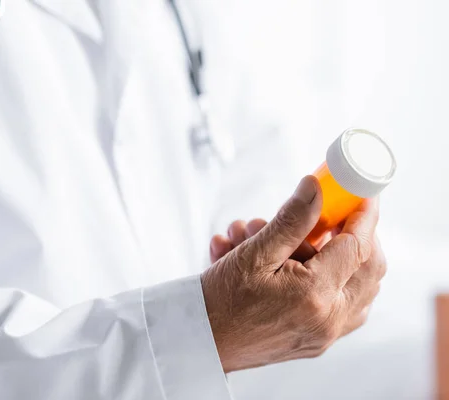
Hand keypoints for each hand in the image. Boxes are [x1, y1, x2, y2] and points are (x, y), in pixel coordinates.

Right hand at [201, 176, 385, 371]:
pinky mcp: (316, 341)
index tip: (362, 193)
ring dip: (340, 259)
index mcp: (314, 295)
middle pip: (369, 270)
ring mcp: (324, 335)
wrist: (200, 343)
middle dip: (355, 236)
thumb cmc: (220, 301)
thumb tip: (315, 188)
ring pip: (360, 290)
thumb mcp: (253, 253)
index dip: (363, 215)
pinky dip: (332, 282)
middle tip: (333, 216)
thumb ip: (291, 220)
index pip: (358, 247)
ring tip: (294, 243)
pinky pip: (344, 308)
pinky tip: (300, 269)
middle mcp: (328, 320)